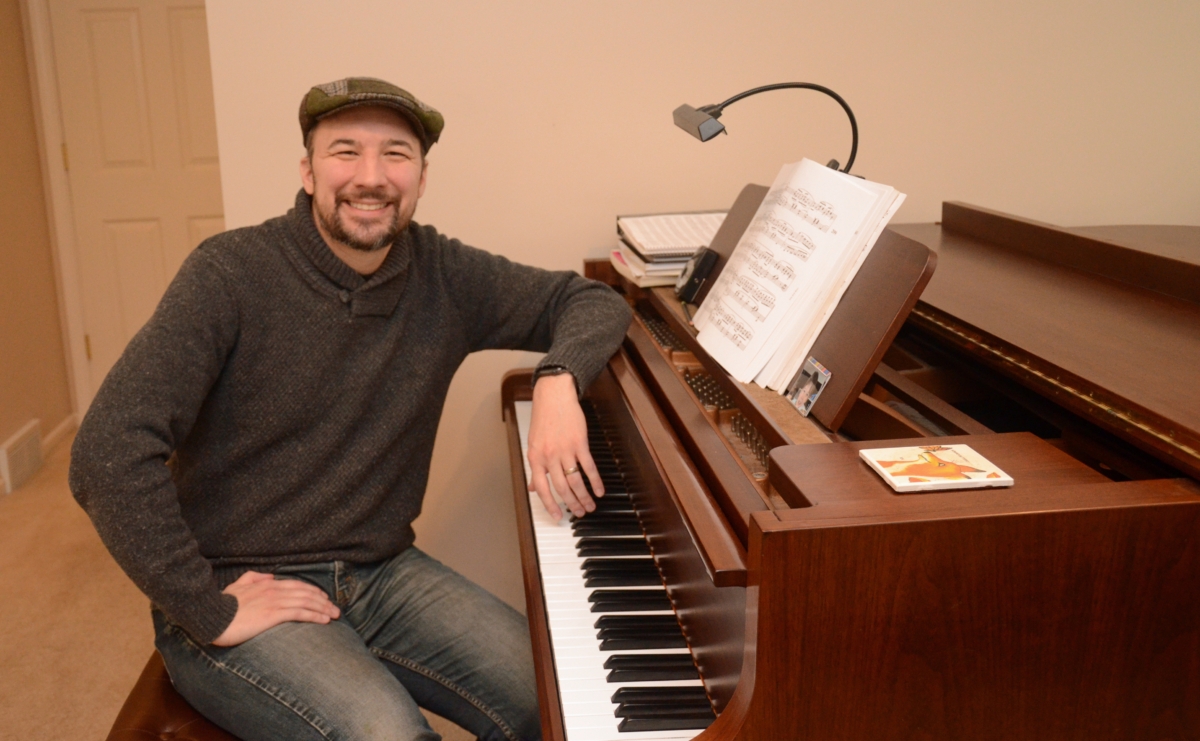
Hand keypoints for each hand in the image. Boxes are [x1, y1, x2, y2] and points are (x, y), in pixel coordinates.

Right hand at [211, 571, 340, 646]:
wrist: (211, 616)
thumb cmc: (222, 604)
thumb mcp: (237, 586)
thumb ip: (253, 578)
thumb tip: (268, 576)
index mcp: (267, 584)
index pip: (297, 585)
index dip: (312, 591)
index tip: (323, 598)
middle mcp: (274, 590)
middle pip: (306, 593)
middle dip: (323, 601)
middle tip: (335, 609)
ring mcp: (275, 602)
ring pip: (307, 602)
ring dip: (324, 609)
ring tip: (335, 616)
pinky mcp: (273, 614)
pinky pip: (300, 613)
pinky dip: (315, 616)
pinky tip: (324, 620)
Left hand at [527, 373, 603, 520]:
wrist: (553, 395)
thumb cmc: (543, 418)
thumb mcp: (533, 443)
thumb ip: (535, 467)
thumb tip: (533, 487)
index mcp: (535, 457)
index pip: (541, 488)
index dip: (549, 505)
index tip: (557, 516)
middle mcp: (549, 455)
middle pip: (561, 487)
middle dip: (572, 504)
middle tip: (580, 513)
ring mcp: (565, 449)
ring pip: (575, 480)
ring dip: (584, 496)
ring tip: (590, 506)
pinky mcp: (579, 442)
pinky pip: (588, 467)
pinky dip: (595, 481)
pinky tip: (599, 490)